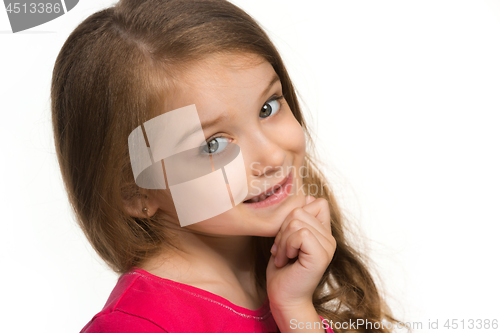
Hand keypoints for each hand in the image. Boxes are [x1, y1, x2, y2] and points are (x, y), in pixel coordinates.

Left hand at [266, 195, 336, 311]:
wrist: (283, 298)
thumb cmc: (282, 270)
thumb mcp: (287, 238)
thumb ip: (296, 219)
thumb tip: (305, 197)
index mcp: (323, 232)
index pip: (315, 202)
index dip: (293, 214)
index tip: (285, 237)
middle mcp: (329, 238)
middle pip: (300, 209)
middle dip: (282, 229)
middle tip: (280, 250)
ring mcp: (327, 246)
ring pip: (297, 221)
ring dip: (282, 239)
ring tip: (283, 256)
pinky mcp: (321, 255)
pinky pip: (300, 233)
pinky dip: (287, 245)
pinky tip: (287, 259)